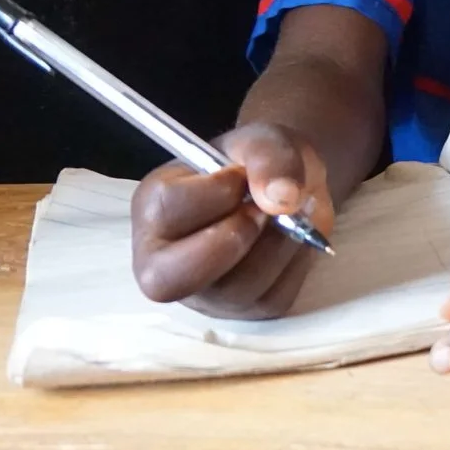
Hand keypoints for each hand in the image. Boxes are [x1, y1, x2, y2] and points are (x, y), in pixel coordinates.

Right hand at [130, 123, 336, 318]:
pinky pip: (274, 297)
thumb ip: (268, 156)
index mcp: (153, 209)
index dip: (216, 192)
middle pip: (170, 279)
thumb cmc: (256, 164)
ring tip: (291, 214)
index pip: (167, 210)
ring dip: (278, 245)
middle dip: (230, 240)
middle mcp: (164, 260)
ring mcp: (204, 293)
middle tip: (263, 210)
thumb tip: (282, 198)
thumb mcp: (264, 140)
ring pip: (235, 289)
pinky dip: (296, 263)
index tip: (242, 176)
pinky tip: (296, 236)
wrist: (286, 188)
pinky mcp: (245, 310)